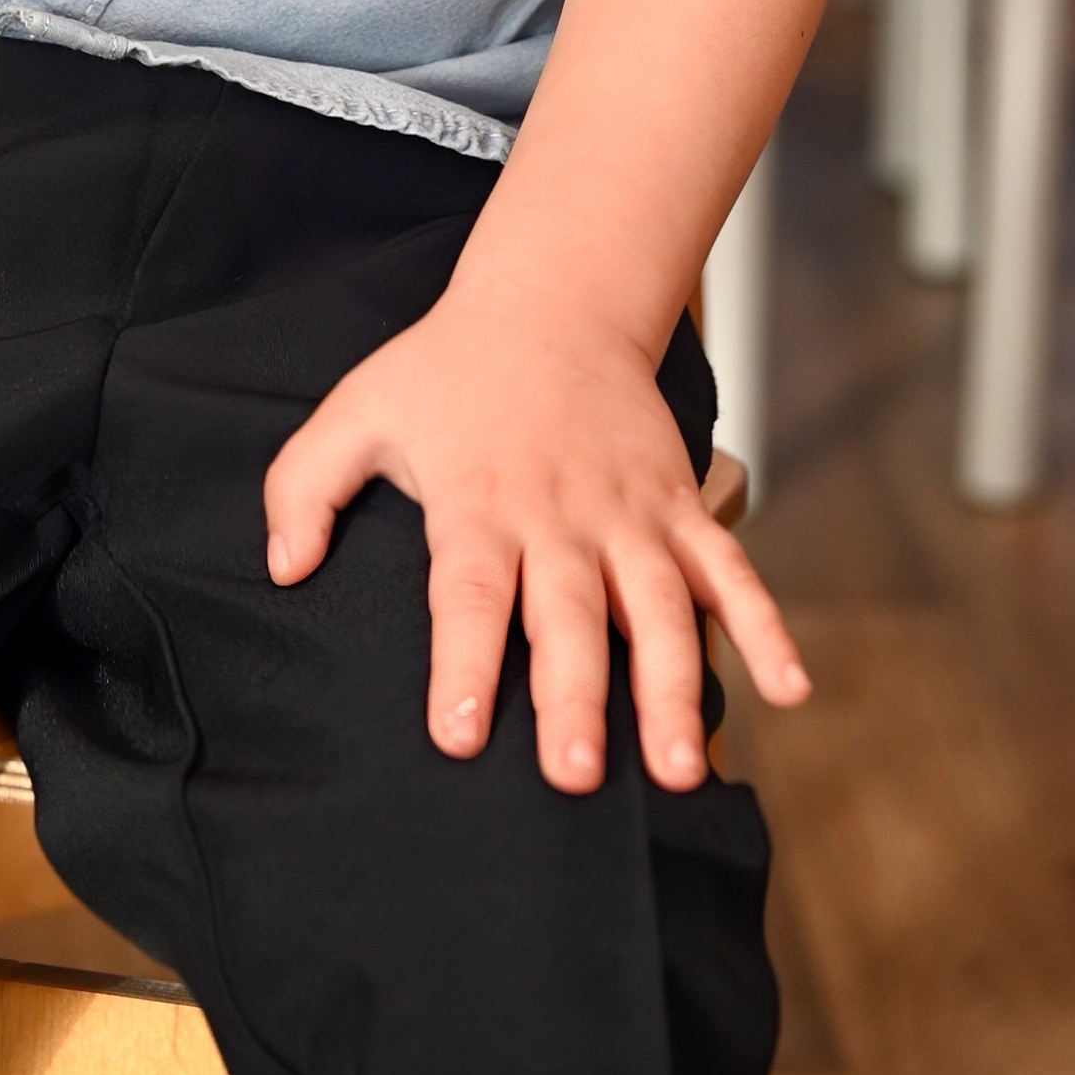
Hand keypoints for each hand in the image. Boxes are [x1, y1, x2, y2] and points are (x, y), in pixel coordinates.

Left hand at [261, 290, 807, 794]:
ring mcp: (630, 514)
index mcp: (478, 501)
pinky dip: (766, 625)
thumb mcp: (358, 409)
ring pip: (659, 607)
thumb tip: (283, 570)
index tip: (459, 734)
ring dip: (671, 687)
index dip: (463, 663)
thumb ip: (305, 487)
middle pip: (570, 615)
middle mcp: (560, 515)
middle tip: (573, 775)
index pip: (467, 592)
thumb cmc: (448, 369)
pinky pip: (731, 571)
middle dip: (574, 695)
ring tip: (676, 768)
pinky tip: (791, 690)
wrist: (554, 299)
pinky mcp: (679, 506)